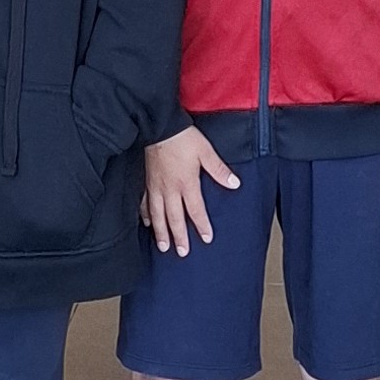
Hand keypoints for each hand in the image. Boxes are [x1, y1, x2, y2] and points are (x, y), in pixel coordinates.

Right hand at [142, 126, 240, 256]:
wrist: (159, 127)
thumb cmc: (182, 138)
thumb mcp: (206, 152)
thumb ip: (219, 170)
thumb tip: (235, 184)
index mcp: (186, 183)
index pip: (195, 210)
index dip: (201, 225)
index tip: (206, 239)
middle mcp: (170, 189)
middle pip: (174, 217)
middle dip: (179, 236)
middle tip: (182, 252)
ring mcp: (156, 186)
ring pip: (157, 214)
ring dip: (160, 231)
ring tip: (162, 246)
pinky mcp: (147, 181)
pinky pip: (145, 202)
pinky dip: (145, 214)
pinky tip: (146, 222)